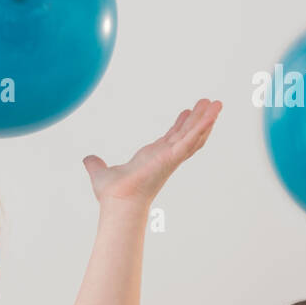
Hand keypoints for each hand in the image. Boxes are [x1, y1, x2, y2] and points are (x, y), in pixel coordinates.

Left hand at [82, 99, 221, 207]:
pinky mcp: (172, 157)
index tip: (187, 112)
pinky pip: (190, 140)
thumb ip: (95, 164)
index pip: (171, 138)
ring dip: (206, 119)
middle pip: (187, 134)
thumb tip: (87, 160)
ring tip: (217, 103)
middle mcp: (165, 157)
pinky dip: (201, 127)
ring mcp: (171, 157)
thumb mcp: (100, 173)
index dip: (180, 125)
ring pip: (194, 135)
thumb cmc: (112, 193)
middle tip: (210, 103)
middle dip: (199, 119)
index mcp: (152, 157)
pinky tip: (211, 115)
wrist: (117, 201)